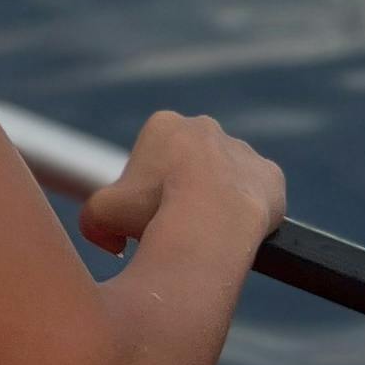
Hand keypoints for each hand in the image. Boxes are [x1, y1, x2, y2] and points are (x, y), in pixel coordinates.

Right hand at [79, 109, 286, 257]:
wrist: (213, 219)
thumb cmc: (155, 211)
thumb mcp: (102, 214)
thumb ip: (93, 221)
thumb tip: (108, 239)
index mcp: (164, 125)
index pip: (151, 159)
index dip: (144, 192)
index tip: (146, 215)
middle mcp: (205, 127)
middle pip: (189, 165)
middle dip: (181, 191)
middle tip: (175, 225)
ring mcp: (242, 150)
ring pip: (224, 180)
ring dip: (215, 202)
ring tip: (207, 234)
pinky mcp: (271, 175)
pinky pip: (257, 196)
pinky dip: (247, 214)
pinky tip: (235, 234)